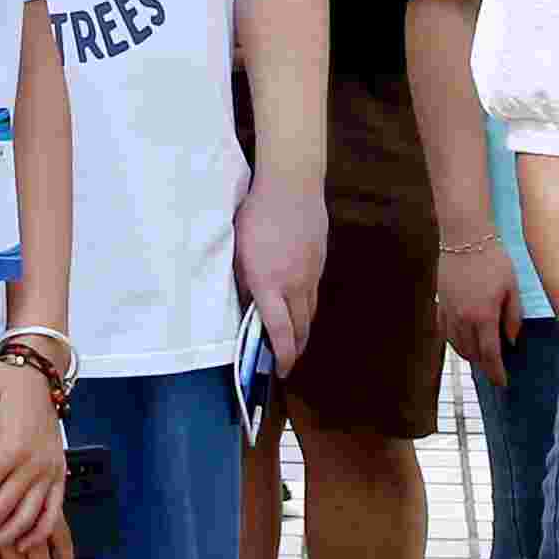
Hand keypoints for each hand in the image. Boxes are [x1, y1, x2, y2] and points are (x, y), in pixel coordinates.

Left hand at [237, 173, 324, 364]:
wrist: (291, 186)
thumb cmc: (256, 216)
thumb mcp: (237, 252)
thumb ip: (242, 283)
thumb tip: (245, 306)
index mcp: (269, 284)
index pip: (280, 332)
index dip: (282, 357)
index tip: (280, 372)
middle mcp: (294, 284)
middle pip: (301, 328)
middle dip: (295, 349)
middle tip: (286, 361)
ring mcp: (311, 273)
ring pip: (311, 312)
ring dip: (304, 331)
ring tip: (295, 340)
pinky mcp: (320, 262)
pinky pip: (314, 293)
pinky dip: (307, 307)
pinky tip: (299, 306)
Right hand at [435, 234, 516, 378]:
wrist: (464, 237)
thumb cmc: (494, 259)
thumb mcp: (512, 287)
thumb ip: (513, 317)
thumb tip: (511, 341)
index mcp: (483, 316)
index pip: (490, 354)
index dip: (496, 372)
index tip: (503, 383)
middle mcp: (463, 319)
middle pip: (472, 353)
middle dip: (484, 365)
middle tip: (495, 369)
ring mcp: (448, 312)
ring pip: (456, 345)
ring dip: (469, 355)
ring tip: (480, 357)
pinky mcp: (440, 303)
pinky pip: (445, 332)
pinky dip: (455, 342)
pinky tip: (462, 341)